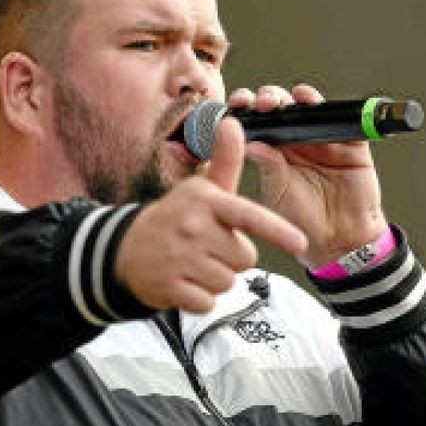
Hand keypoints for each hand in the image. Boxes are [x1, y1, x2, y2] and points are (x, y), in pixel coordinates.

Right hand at [115, 118, 306, 312]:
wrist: (125, 249)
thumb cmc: (176, 217)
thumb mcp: (201, 189)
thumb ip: (225, 160)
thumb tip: (233, 123)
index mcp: (205, 201)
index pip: (247, 216)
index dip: (276, 230)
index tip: (300, 241)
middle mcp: (192, 227)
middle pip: (246, 258)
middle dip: (233, 258)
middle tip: (209, 247)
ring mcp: (179, 259)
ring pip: (228, 282)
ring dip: (217, 278)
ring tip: (194, 263)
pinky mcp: (170, 288)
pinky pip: (208, 302)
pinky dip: (200, 297)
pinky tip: (184, 281)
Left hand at [229, 84, 388, 268]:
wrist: (339, 239)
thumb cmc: (303, 220)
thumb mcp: (279, 193)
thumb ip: (268, 167)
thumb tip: (250, 143)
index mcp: (275, 150)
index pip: (258, 122)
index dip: (247, 108)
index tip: (237, 104)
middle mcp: (297, 140)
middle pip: (281, 108)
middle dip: (269, 99)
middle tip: (262, 103)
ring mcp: (323, 140)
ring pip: (308, 108)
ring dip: (295, 97)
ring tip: (285, 100)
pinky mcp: (349, 144)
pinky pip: (340, 119)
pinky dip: (327, 107)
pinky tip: (311, 101)